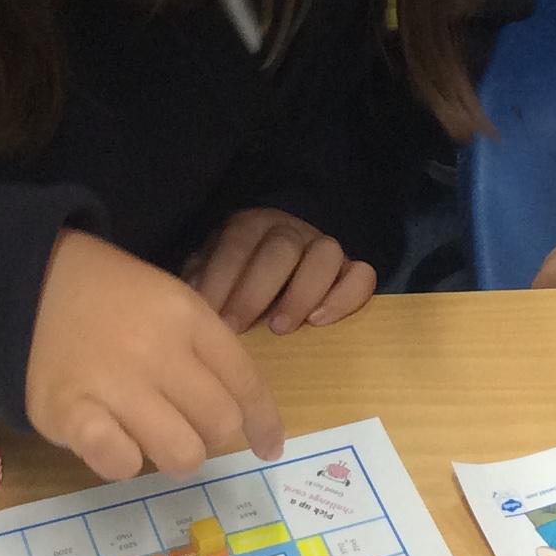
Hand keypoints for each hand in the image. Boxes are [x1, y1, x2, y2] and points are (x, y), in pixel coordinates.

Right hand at [26, 230, 284, 481]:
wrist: (27, 284)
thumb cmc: (108, 299)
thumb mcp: (169, 302)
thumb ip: (205, 350)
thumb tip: (244, 416)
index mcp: (187, 317)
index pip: (246, 381)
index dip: (264, 423)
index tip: (268, 448)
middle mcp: (158, 350)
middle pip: (220, 423)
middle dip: (211, 437)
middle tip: (187, 428)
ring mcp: (114, 383)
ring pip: (182, 453)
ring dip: (174, 456)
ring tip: (150, 438)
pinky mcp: (71, 413)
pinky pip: (121, 463)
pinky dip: (124, 462)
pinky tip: (113, 443)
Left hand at [183, 208, 377, 335]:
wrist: (271, 273)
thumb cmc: (234, 280)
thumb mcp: (209, 273)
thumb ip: (201, 281)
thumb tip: (193, 302)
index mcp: (250, 226)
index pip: (237, 244)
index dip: (223, 279)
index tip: (212, 316)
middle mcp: (290, 230)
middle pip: (281, 248)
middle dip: (256, 290)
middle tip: (238, 327)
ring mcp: (323, 248)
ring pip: (326, 254)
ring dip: (302, 292)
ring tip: (281, 328)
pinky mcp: (351, 271)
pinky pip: (362, 275)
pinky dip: (345, 297)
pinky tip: (320, 322)